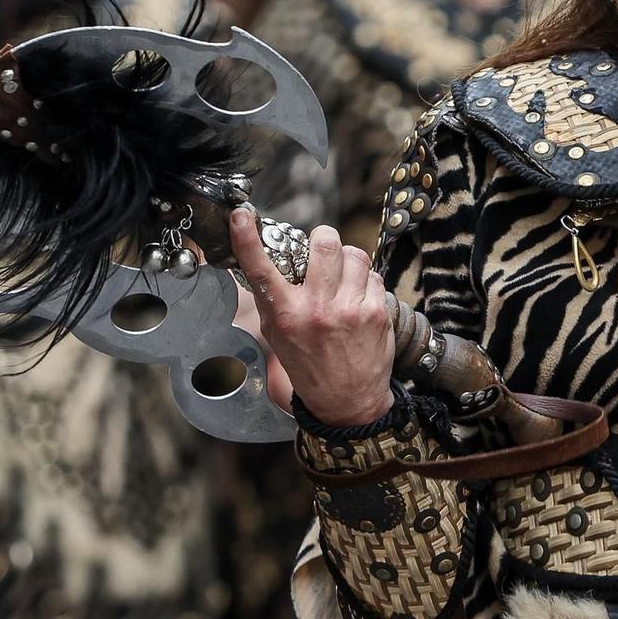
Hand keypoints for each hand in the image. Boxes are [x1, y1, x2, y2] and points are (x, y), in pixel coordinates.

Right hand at [229, 208, 394, 425]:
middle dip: (324, 239)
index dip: (247, 239)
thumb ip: (272, 299)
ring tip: (343, 280)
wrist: (348, 402)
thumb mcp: (278, 336)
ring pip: (354, 254)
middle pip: (324, 243)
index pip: (260, 270)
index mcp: (284, 315)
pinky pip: (373, 275)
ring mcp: (349, 309)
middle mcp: (315, 309)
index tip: (241, 216)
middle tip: (322, 250)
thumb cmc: (310, 366)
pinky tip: (359, 300)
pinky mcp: (376, 312)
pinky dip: (366, 282)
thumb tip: (263, 260)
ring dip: (348, 261)